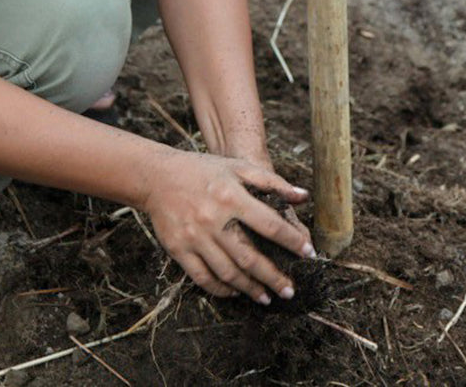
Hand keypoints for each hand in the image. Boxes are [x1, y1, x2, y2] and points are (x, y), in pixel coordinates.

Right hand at [143, 150, 312, 303]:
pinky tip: (235, 293)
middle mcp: (213, 219)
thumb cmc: (203, 170)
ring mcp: (194, 237)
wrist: (156, 176)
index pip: (270, 224)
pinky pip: (202, 277)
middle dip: (273, 277)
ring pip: (227, 272)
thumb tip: (303, 196)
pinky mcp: (178, 249)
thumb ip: (271, 181)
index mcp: (231, 197)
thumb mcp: (237, 167)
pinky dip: (221, 289)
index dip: (292, 241)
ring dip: (250, 288)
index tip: (309, 254)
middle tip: (290, 291)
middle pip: (249, 257)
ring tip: (266, 297)